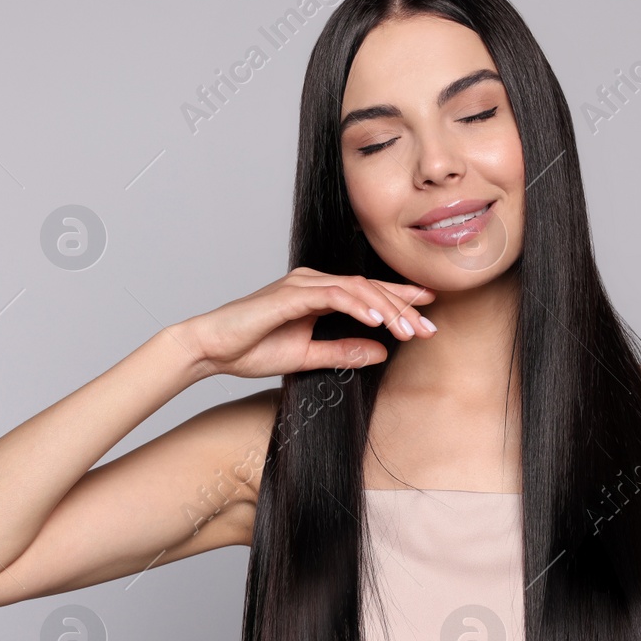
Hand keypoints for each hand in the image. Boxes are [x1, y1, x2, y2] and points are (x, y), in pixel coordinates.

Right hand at [176, 267, 436, 379]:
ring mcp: (301, 285)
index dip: (400, 302)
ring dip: (386, 309)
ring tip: (408, 329)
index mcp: (316, 295)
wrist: (211, 349)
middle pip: (369, 288)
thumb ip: (343, 351)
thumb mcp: (307, 356)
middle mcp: (312, 283)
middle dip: (403, 308)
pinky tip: (378, 320)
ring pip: (356, 288)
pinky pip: (333, 295)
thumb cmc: (249, 350)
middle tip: (429, 328)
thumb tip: (381, 352)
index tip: (427, 316)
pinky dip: (359, 305)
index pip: (367, 294)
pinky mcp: (290, 294)